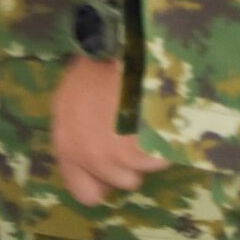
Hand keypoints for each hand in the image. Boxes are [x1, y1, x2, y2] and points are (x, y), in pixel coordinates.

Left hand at [51, 54, 164, 206]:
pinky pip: (166, 154)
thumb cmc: (92, 66)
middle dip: (134, 163)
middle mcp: (91, 158)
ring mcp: (121, 156)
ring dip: (154, 149)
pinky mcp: (147, 149)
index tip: (114, 165)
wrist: (116, 46)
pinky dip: (171, 138)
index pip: (85, 193)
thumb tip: (93, 144)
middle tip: (137, 133)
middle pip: (123, 181)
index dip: (103, 182)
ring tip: (151, 118)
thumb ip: (79, 129)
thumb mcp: (71, 99)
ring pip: (148, 168)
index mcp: (67, 146)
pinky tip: (163, 115)